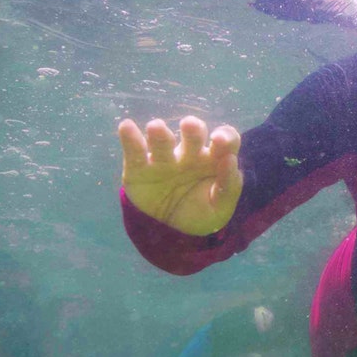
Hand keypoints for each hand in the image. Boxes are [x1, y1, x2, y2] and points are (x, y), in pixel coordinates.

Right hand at [118, 116, 241, 234]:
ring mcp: (164, 158)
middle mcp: (190, 153)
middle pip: (194, 134)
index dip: (225, 136)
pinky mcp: (139, 167)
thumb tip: (230, 160)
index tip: (219, 140)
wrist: (173, 231)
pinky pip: (135, 151)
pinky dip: (130, 139)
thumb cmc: (202, 211)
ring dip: (160, 134)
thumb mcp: (221, 208)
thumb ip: (229, 186)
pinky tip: (126, 127)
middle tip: (190, 126)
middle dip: (193, 129)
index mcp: (215, 159)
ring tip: (156, 128)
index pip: (225, 140)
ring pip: (163, 141)